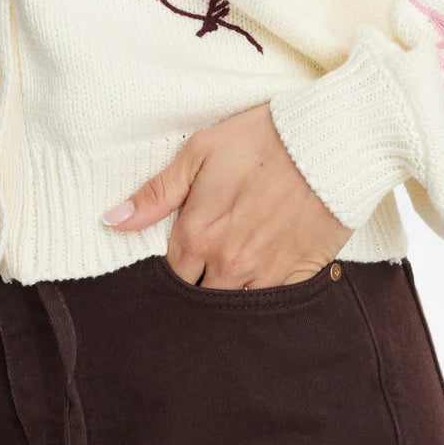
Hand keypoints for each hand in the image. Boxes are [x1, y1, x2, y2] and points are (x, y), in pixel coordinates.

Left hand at [101, 103, 353, 288]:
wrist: (331, 141)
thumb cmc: (263, 139)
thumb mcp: (201, 151)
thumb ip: (157, 192)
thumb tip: (113, 220)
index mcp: (197, 235)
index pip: (171, 275)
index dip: (178, 265)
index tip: (189, 252)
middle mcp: (226, 264)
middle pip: (200, 297)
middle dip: (202, 284)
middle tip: (213, 263)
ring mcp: (264, 274)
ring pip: (234, 305)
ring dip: (232, 292)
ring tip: (239, 268)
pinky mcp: (299, 275)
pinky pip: (274, 303)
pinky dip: (267, 294)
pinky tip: (269, 274)